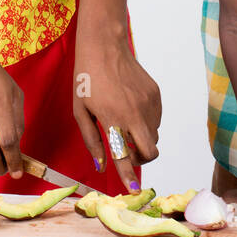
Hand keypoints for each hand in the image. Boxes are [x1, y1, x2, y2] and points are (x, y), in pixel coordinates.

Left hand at [72, 35, 160, 192]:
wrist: (104, 46)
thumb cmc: (86, 78)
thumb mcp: (80, 111)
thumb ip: (92, 140)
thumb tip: (101, 165)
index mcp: (112, 119)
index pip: (124, 156)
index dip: (129, 176)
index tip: (133, 191)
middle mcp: (135, 113)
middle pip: (151, 152)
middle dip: (142, 159)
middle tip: (128, 152)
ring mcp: (148, 104)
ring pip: (153, 136)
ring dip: (142, 139)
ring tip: (124, 122)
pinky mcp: (156, 95)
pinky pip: (156, 119)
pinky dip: (146, 122)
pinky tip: (130, 108)